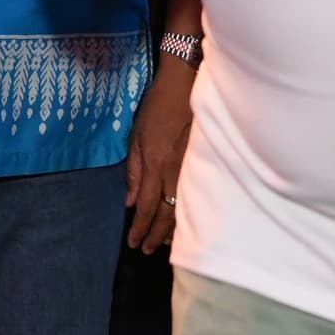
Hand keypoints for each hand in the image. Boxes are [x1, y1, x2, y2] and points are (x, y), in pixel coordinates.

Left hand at [125, 53, 194, 252]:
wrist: (187, 84)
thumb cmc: (157, 107)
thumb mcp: (136, 136)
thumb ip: (133, 170)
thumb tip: (129, 202)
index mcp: (155, 164)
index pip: (145, 206)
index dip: (139, 228)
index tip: (133, 243)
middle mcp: (174, 171)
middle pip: (165, 214)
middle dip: (155, 235)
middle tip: (145, 250)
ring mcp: (192, 168)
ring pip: (184, 209)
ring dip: (172, 230)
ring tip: (163, 244)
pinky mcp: (205, 163)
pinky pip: (197, 197)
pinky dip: (189, 215)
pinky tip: (185, 224)